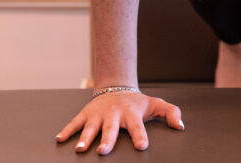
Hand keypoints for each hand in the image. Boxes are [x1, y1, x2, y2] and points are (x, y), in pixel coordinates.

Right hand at [55, 91, 183, 154]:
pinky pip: (75, 122)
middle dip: (107, 140)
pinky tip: (59, 139)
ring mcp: (98, 114)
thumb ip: (170, 113)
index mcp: (131, 114)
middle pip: (110, 129)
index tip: (141, 146)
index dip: (140, 136)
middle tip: (103, 151)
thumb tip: (180, 126)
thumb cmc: (136, 102)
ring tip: (80, 149)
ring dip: (85, 137)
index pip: (137, 127)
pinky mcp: (86, 114)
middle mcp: (114, 114)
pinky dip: (67, 130)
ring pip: (91, 127)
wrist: (116, 88)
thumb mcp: (155, 105)